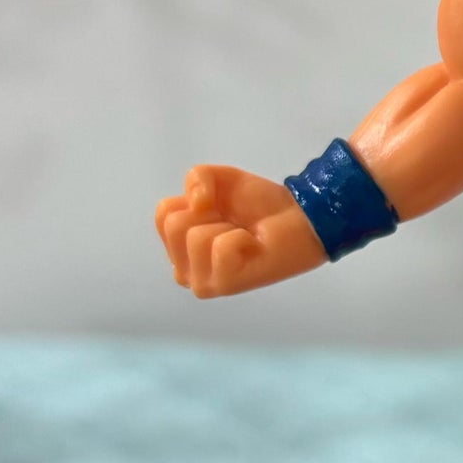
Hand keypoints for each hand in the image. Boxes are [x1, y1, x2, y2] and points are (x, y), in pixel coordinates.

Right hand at [156, 164, 325, 297]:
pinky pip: (220, 247)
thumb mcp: (219, 178)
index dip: (196, 200)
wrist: (298, 217)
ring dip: (227, 227)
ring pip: (195, 237)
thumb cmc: (258, 205)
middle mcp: (184, 268)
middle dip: (210, 214)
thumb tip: (196, 205)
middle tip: (234, 225)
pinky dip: (240, 239)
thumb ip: (195, 177)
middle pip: (174, 225)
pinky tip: (253, 248)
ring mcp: (202, 281)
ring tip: (245, 238)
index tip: (219, 210)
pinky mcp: (224, 286)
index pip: (163, 213)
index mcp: (178, 246)